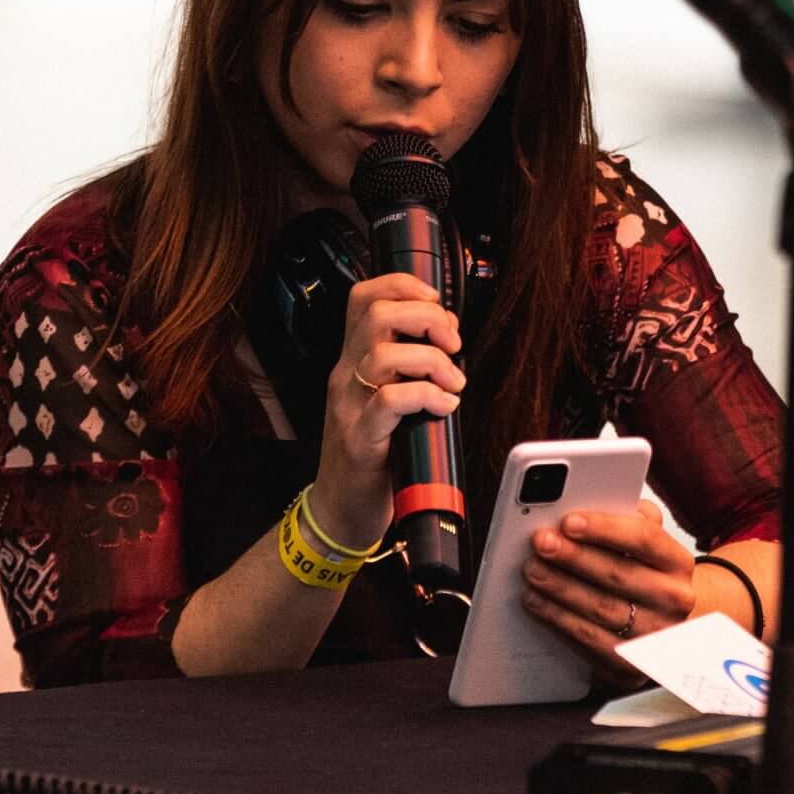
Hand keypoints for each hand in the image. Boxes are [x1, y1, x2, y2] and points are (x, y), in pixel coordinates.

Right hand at [313, 272, 463, 551]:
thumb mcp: (387, 398)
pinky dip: (425, 396)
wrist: (341, 508)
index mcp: (353, 360)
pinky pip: (389, 401)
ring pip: (384, 354)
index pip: (364, 297)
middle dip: (427, 317)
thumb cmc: (374, 452)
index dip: (403, 286)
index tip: (438, 304)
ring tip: (453, 383)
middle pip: (377, 314)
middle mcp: (346, 375)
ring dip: (432, 361)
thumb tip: (448, 336)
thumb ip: (408, 366)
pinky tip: (444, 407)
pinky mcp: (360, 438)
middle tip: (453, 344)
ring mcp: (349, 405)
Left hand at [521, 499, 697, 674]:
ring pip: (601, 608)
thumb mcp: (648, 544)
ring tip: (532, 570)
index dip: (604, 528)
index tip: (569, 521)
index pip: (644, 538)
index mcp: (677, 562)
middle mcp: (673, 600)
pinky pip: (589, 640)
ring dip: (560, 588)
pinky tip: (537, 601)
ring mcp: (654, 635)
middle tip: (541, 542)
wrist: (665, 628)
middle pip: (618, 574)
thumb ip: (628, 518)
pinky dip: (558, 619)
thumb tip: (588, 500)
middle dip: (573, 557)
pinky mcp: (629, 664)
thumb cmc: (646, 575)